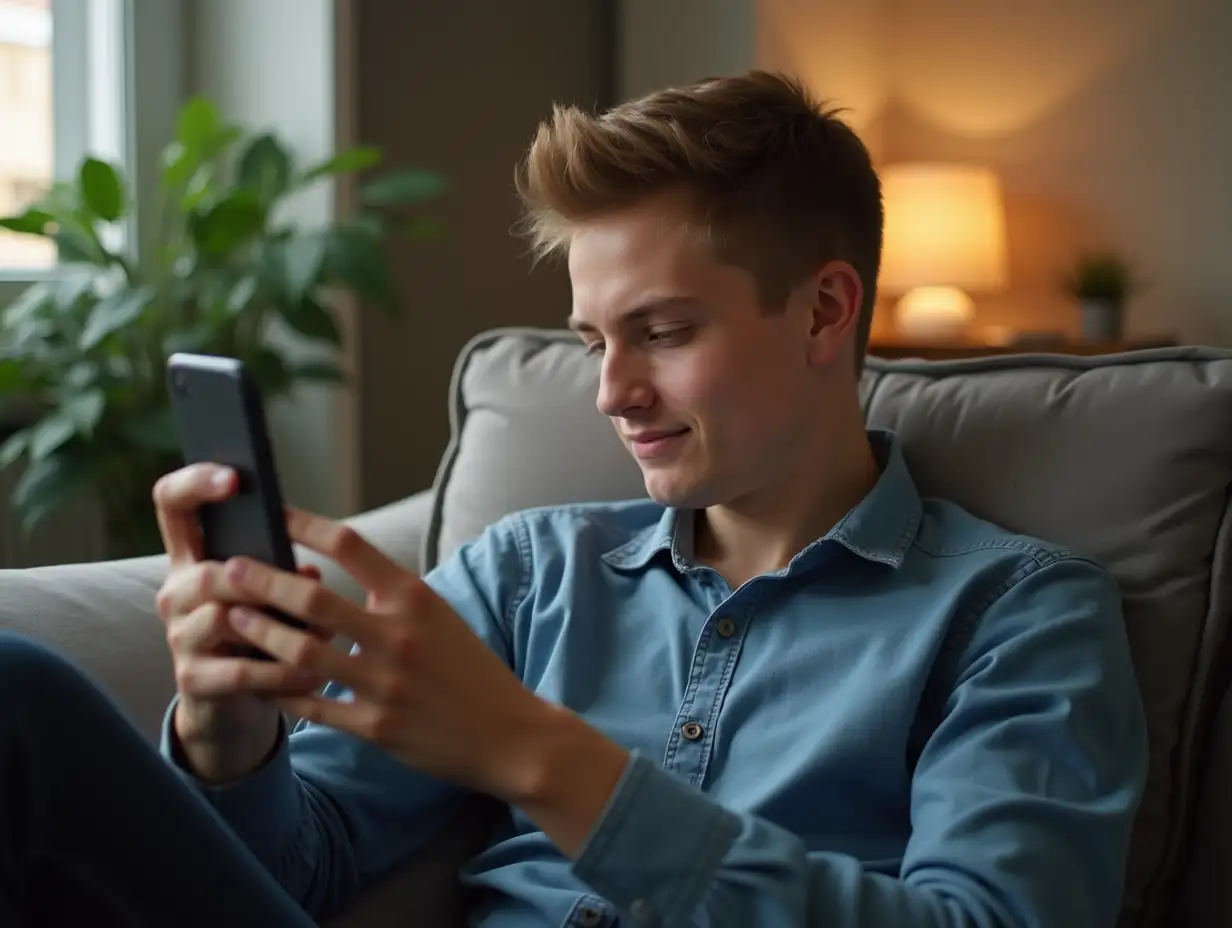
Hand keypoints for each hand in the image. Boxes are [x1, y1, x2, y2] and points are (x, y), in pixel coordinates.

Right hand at [152, 463, 327, 779]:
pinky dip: (281, 671)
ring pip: (224, 618)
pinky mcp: (192, 680)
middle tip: (310, 589)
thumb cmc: (261, 633)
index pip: (171, 505)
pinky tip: (312, 674)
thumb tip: (307, 569)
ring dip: (281, 626)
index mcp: (193, 559)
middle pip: (208, 573)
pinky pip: (239, 670)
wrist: (233, 703)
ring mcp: (179, 637)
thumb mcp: (270, 595)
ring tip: (326, 636)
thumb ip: (280, 571)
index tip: (234, 479)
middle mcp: (176, 593)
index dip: (194, 484)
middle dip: (262, 580)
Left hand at [217, 506, 560, 798]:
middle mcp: (399, 635)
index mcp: (415, 598)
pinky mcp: (375, 726)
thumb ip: (392, 594)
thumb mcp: (439, 615)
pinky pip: (312, 706)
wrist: (507, 733)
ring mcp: (385, 683)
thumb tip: (341, 563)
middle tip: (228, 569)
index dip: (306, 524)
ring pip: (303, 653)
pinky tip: (256, 677)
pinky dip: (280, 690)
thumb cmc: (469, 668)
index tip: (273, 513)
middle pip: (314, 599)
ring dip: (262, 634)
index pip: (351, 545)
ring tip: (234, 618)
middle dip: (264, 581)